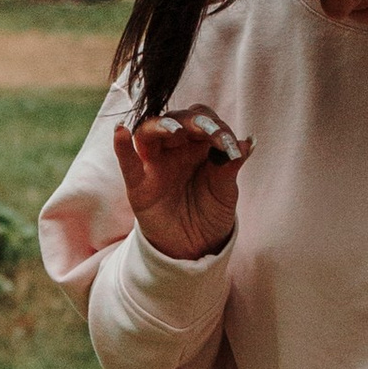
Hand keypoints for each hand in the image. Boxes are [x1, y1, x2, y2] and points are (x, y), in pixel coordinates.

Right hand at [116, 104, 249, 260]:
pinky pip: (128, 163)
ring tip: (175, 130)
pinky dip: (122, 148)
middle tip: (209, 132)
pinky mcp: (138, 185)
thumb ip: (230, 167)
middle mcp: (175, 148)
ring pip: (149, 133)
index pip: (203, 120)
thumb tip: (247, 142)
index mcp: (198, 145)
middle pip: (177, 120)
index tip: (229, 144)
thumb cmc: (210, 213)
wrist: (195, 248)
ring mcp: (154, 164)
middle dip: (194, 122)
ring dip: (161, 126)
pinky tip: (120, 132)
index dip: (216, 126)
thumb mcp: (225, 192)